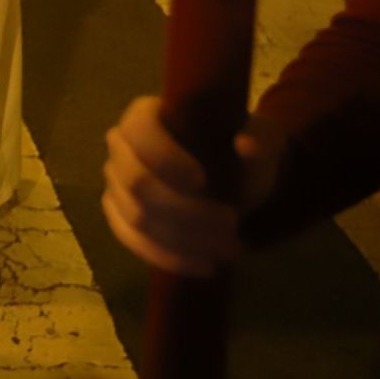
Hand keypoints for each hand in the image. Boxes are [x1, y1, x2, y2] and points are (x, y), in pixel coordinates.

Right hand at [101, 97, 284, 277]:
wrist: (234, 182)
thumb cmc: (240, 153)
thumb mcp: (263, 141)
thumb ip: (261, 139)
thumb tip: (246, 144)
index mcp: (146, 114)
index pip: (139, 131)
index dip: (164, 157)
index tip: (202, 180)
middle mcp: (121, 145)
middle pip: (136, 182)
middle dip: (185, 210)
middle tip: (231, 223)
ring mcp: (116, 183)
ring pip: (137, 217)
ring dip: (184, 238)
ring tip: (229, 248)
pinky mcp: (119, 216)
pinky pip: (132, 241)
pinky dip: (168, 257)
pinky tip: (205, 264)